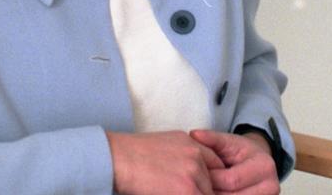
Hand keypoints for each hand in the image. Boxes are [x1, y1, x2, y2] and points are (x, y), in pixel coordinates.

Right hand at [106, 130, 224, 194]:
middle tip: (179, 189)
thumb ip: (182, 155)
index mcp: (190, 143)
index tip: (200, 186)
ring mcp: (194, 173)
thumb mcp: (163, 144)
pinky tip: (166, 193)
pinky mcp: (187, 190)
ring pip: (206, 193)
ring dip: (191, 193)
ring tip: (170, 190)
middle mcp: (196, 155)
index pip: (215, 163)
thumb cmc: (130, 153)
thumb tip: (185, 175)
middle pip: (211, 183)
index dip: (208, 179)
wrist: (116, 158)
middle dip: (200, 190)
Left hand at [189, 130, 278, 194]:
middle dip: (210, 191)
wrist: (257, 161)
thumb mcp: (228, 141)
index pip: (230, 180)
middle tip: (195, 184)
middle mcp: (271, 186)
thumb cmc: (241, 152)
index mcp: (263, 166)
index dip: (210, 178)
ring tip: (201, 188)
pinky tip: (210, 192)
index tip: (194, 173)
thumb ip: (212, 138)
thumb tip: (194, 135)